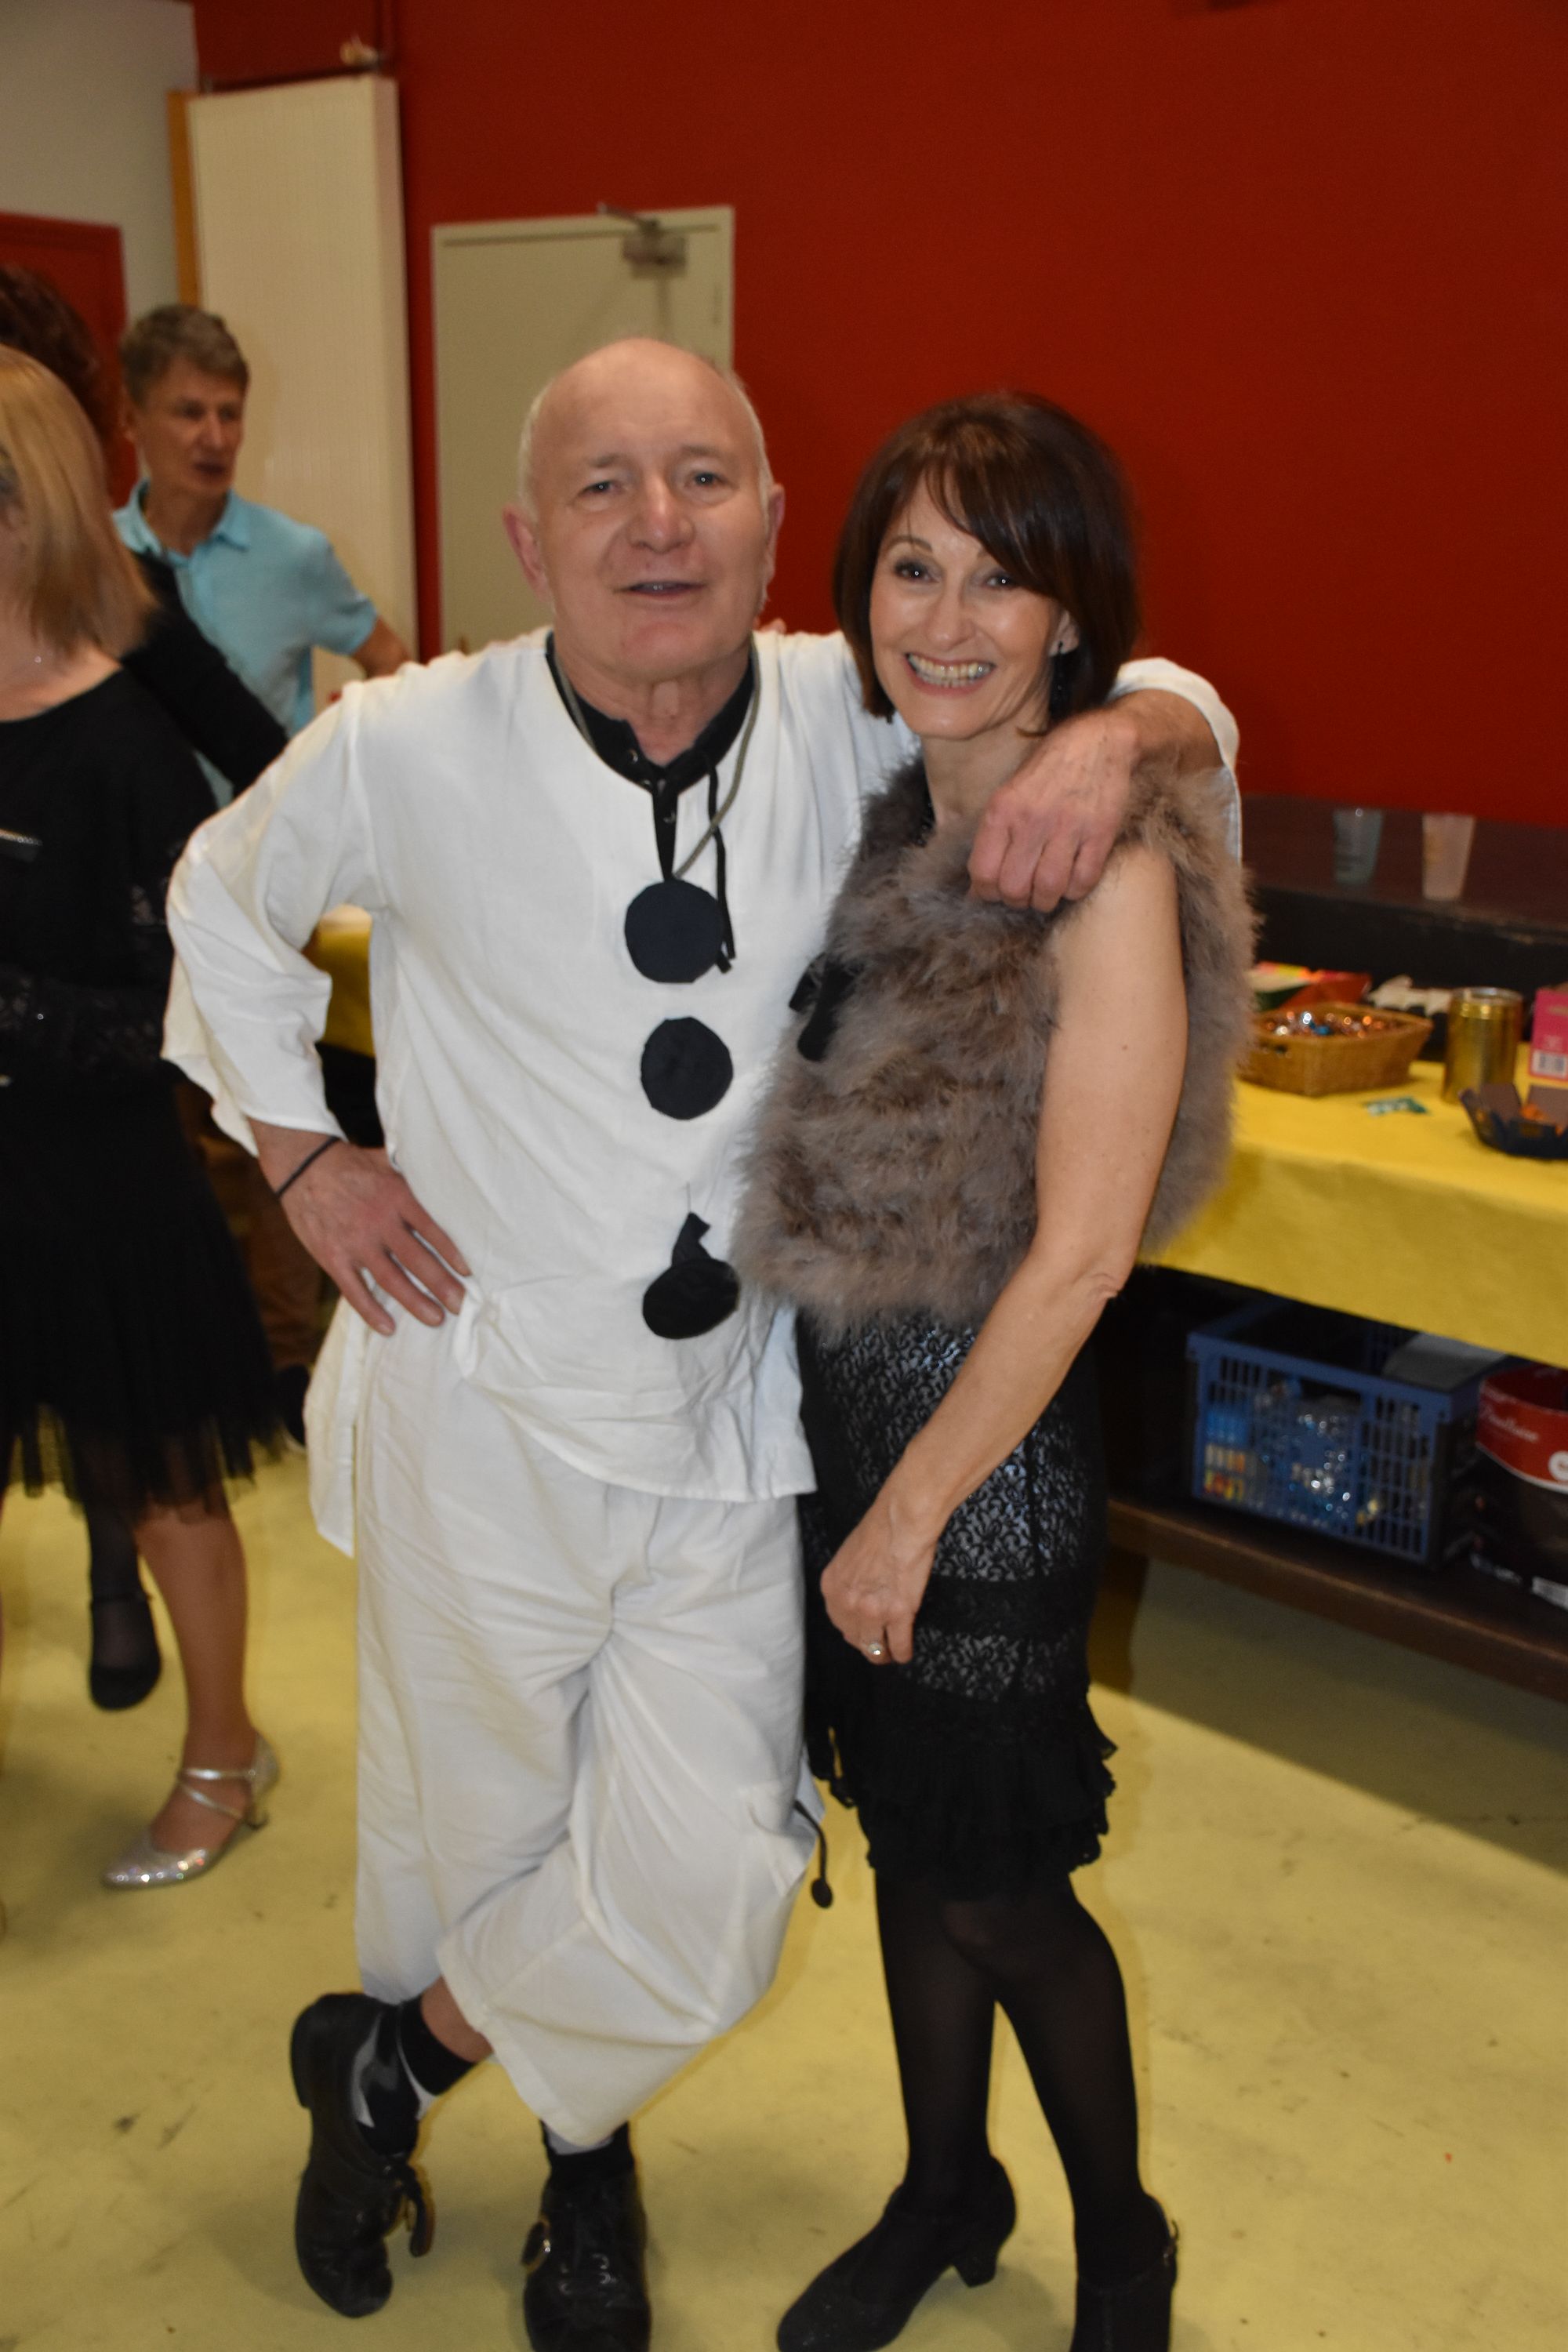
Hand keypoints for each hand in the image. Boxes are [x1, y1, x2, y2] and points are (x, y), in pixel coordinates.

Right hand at [266, 1136, 469, 1335]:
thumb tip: (447, 1185)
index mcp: (396, 1196)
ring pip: (391, 1280)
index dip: (452, 1253)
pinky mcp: (332, 1258)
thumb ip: (413, 1180)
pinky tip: (389, 1327)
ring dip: (415, 1302)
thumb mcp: (387, 1162)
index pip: (432, 1230)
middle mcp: (378, 1222)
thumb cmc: (351, 1164)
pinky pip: (354, 1290)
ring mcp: (355, 1243)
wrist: (303, 1166)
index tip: (469, 1272)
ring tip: (436, 1319)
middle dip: (442, 1285)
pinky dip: (371, 1311)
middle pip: (417, 1260)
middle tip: (461, 1305)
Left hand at [820, 1488, 942, 1665]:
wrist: (901, 1521)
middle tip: (878, 1645)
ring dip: (884, 1653)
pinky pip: (899, 1646)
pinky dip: (903, 1652)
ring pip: (874, 1649)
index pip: (838, 1622)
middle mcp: (847, 1603)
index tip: (862, 1631)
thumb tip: (859, 1596)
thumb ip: (849, 1581)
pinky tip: (906, 1652)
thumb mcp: (849, 1556)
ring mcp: (872, 1611)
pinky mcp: (898, 1614)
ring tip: (891, 1653)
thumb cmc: (880, 1529)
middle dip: (866, 1643)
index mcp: (832, 1587)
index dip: (853, 1629)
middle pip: (854, 1639)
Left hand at [968, 704, 1139, 909]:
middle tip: (1023, 893)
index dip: (985, 893)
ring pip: (1048, 889)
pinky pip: (1083, 881)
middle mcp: (1032, 819)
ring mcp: (1069, 827)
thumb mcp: (1008, 794)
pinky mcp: (1100, 833)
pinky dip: (1074, 890)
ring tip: (1046, 891)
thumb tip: (978, 889)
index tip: (994, 892)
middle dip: (1016, 900)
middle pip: (1013, 888)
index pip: (982, 872)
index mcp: (1002, 809)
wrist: (1098, 742)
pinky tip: (1071, 880)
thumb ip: (992, 838)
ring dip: (1045, 900)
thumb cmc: (1047, 772)